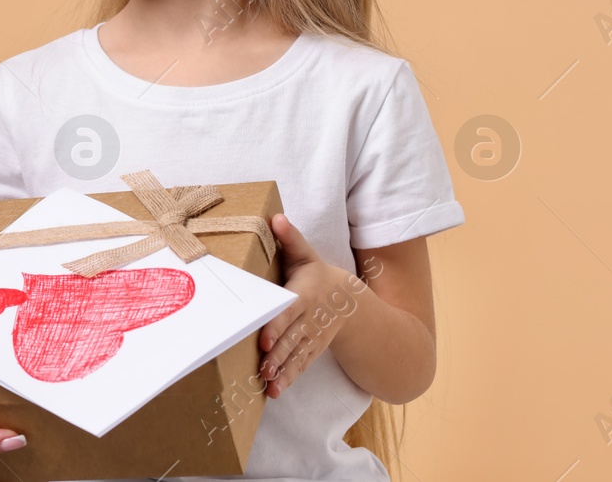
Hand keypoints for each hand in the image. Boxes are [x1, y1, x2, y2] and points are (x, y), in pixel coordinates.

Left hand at [257, 213, 362, 397]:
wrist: (349, 303)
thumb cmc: (318, 276)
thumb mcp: (306, 255)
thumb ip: (290, 239)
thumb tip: (275, 217)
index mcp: (305, 295)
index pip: (289, 312)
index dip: (277, 326)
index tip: (264, 339)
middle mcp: (310, 319)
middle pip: (292, 338)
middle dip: (278, 355)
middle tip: (262, 369)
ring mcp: (312, 338)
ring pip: (296, 356)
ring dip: (282, 372)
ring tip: (267, 385)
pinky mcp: (312, 350)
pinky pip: (300, 366)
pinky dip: (288, 380)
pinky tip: (274, 393)